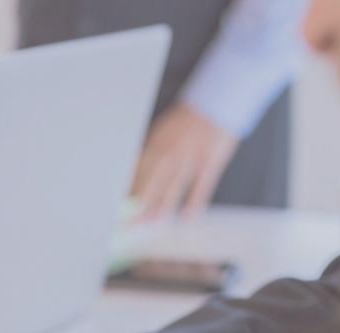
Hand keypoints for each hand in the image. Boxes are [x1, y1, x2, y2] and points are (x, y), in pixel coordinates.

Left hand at [132, 103, 239, 221]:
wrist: (217, 103)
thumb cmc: (186, 122)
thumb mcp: (162, 132)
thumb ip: (148, 153)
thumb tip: (132, 177)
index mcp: (158, 142)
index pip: (139, 170)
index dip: (130, 189)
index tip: (122, 206)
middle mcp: (173, 150)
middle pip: (153, 181)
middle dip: (141, 203)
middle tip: (132, 222)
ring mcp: (192, 156)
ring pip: (175, 185)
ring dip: (163, 206)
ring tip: (152, 223)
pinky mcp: (211, 161)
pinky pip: (201, 185)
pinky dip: (194, 202)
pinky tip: (187, 216)